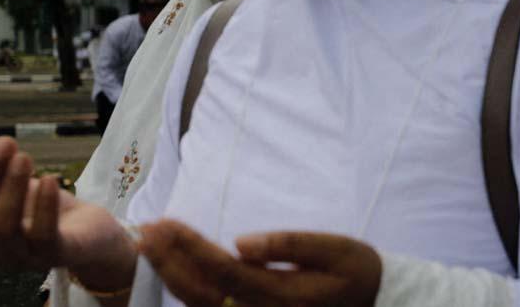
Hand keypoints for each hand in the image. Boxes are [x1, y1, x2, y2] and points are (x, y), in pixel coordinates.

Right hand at [0, 133, 135, 292]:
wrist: (95, 235)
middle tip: (6, 142)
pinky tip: (50, 179)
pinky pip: (43, 236)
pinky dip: (44, 206)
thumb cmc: (50, 209)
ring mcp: (24, 257)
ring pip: (3, 229)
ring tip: (25, 157)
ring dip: (11, 188)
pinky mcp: (56, 256)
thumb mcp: (20, 188)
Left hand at [139, 219, 381, 306]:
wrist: (376, 302)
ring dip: (170, 275)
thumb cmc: (356, 271)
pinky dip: (186, 289)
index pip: (222, 269)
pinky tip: (173, 268)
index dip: (188, 247)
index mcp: (280, 294)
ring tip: (149, 245)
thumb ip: (290, 246)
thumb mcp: (335, 249)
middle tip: (143, 229)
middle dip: (168, 260)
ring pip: (200, 306)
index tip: (163, 222)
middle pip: (200, 293)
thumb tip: (241, 242)